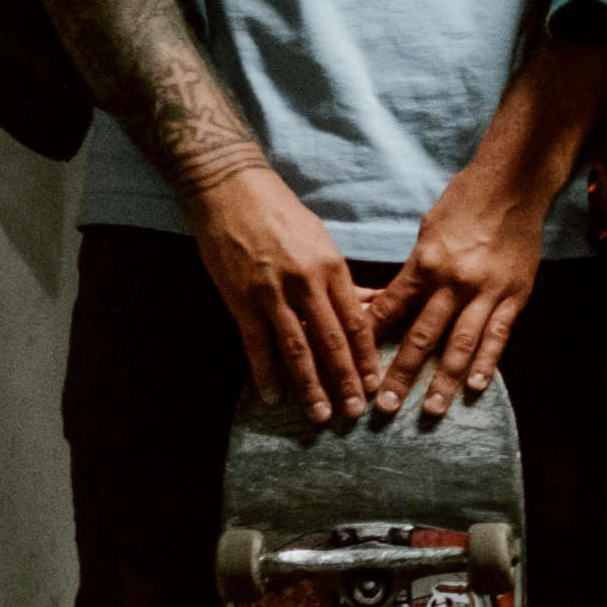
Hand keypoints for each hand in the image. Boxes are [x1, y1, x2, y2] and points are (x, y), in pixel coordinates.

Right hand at [184, 161, 373, 420]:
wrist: (232, 192)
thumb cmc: (282, 215)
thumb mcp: (322, 241)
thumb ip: (342, 280)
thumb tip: (372, 305)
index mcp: (332, 267)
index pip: (356, 321)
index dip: (366, 355)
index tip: (374, 381)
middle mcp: (306, 283)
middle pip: (332, 341)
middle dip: (345, 379)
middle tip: (355, 410)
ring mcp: (272, 293)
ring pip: (297, 348)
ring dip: (310, 385)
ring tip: (321, 413)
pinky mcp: (241, 300)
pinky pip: (256, 344)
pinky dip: (265, 373)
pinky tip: (272, 396)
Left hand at [365, 158, 553, 416]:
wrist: (514, 182)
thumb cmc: (464, 200)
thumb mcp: (428, 230)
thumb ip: (417, 269)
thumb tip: (398, 300)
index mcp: (426, 264)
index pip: (391, 309)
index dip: (371, 339)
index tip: (354, 365)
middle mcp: (454, 282)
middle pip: (422, 337)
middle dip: (401, 374)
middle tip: (384, 407)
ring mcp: (487, 291)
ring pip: (461, 343)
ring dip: (444, 380)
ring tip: (431, 409)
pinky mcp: (515, 294)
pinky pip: (498, 334)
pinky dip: (486, 361)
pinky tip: (475, 385)